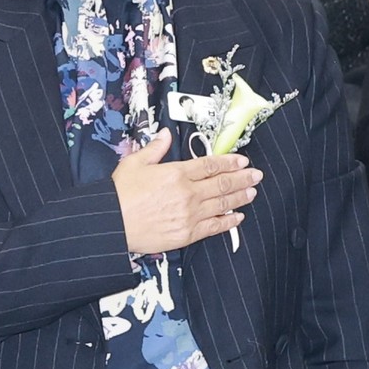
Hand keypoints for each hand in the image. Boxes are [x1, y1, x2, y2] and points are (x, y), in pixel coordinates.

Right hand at [111, 131, 259, 252]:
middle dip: (242, 178)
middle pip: (222, 184)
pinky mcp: (187, 234)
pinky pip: (214, 227)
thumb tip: (165, 135)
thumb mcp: (134, 163)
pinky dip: (228, 221)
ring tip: (252, 193)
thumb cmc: (120, 194)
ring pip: (222, 204)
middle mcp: (188, 193)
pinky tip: (237, 217)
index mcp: (177, 173)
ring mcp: (190, 214)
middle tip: (256, 175)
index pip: (210, 165)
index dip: (229, 162)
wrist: (112, 223)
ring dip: (240, 197)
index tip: (241, 161)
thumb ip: (154, 149)